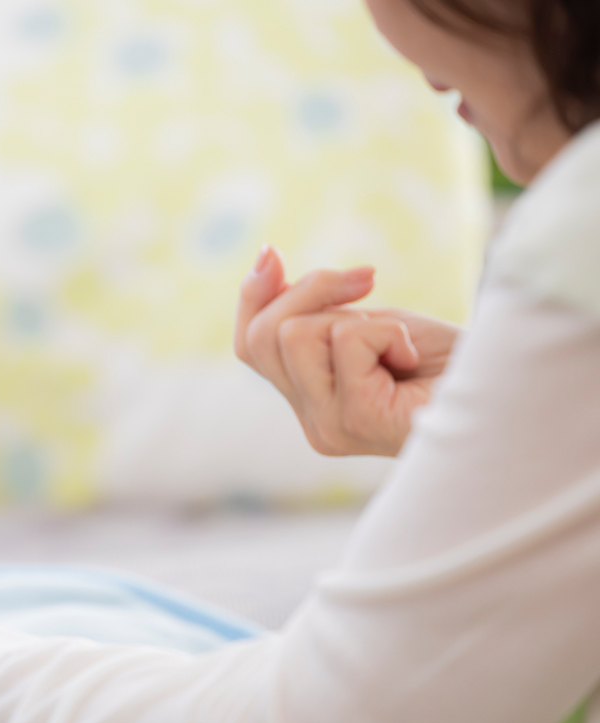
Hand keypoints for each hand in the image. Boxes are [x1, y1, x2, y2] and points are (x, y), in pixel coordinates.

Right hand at [234, 246, 460, 456]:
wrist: (513, 395)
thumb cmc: (451, 363)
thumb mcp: (372, 322)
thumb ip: (319, 310)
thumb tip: (264, 257)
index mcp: (312, 404)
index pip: (250, 346)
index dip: (253, 295)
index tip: (274, 255)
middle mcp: (314, 422)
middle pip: (264, 335)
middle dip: (312, 290)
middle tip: (367, 282)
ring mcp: (330, 426)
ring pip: (295, 334)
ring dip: (355, 317)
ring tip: (398, 340)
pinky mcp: (356, 419)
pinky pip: (346, 340)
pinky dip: (388, 332)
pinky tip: (412, 358)